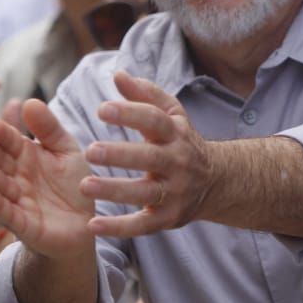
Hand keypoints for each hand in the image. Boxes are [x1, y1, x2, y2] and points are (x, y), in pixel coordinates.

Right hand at [0, 99, 95, 259]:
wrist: (86, 224)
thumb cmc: (74, 184)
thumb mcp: (66, 150)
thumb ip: (49, 128)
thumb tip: (30, 101)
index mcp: (26, 155)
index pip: (9, 140)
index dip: (0, 132)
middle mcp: (16, 176)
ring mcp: (17, 200)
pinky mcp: (23, 224)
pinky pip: (7, 213)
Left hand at [79, 71, 211, 237]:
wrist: (216, 181)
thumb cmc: (182, 141)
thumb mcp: (171, 115)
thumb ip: (145, 94)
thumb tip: (118, 74)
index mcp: (176, 133)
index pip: (155, 120)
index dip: (130, 113)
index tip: (102, 109)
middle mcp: (178, 162)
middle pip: (149, 157)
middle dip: (120, 154)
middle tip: (90, 150)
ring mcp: (175, 192)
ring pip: (145, 192)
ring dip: (115, 190)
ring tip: (85, 185)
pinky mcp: (169, 218)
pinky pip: (144, 225)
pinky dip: (119, 227)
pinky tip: (92, 225)